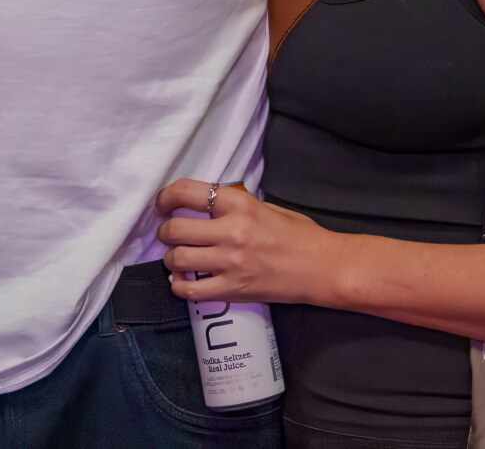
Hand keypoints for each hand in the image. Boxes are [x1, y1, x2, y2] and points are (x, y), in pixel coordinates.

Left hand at [154, 178, 334, 306]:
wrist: (323, 268)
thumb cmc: (299, 235)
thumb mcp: (265, 207)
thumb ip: (233, 206)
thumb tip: (203, 207)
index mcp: (239, 204)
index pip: (187, 192)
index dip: (165, 197)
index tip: (161, 204)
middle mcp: (231, 231)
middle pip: (174, 229)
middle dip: (164, 232)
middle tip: (169, 235)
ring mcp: (231, 263)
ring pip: (177, 259)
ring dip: (171, 259)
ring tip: (178, 259)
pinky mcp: (233, 290)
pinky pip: (190, 290)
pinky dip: (179, 286)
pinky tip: (183, 282)